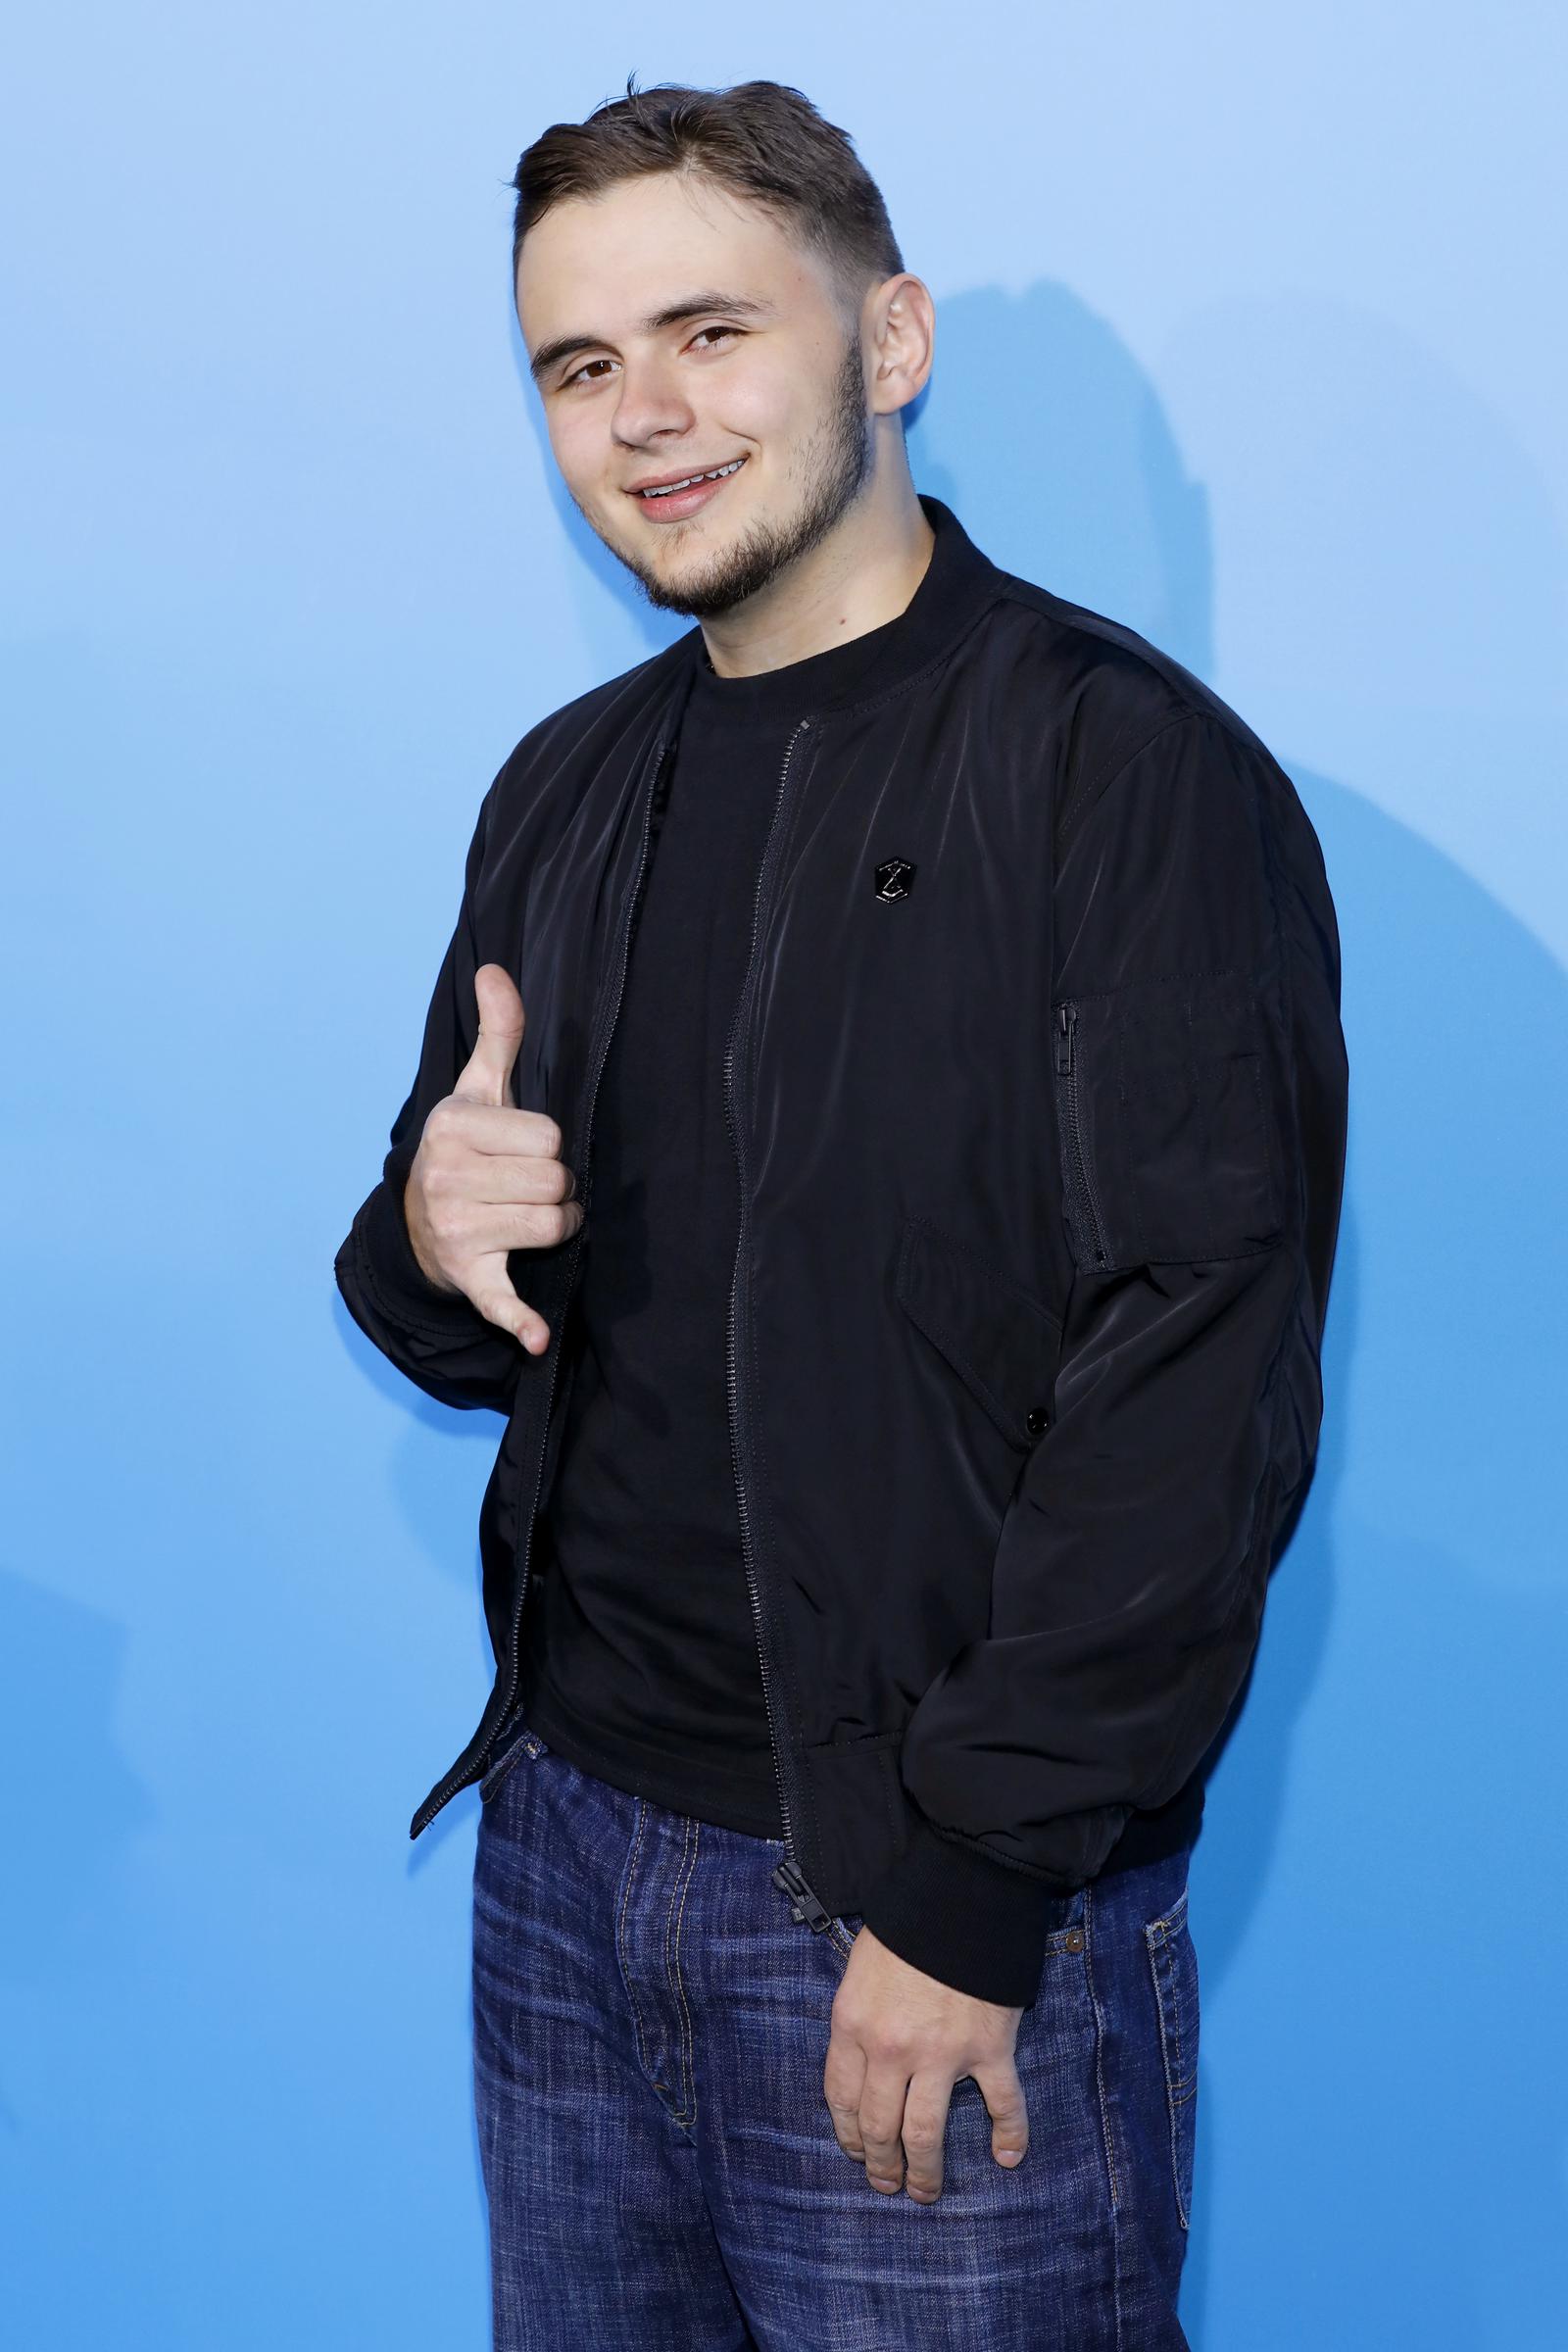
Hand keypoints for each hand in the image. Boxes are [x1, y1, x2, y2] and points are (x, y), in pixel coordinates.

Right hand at [404, 963, 584, 1349]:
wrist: (413, 1221)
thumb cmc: (463, 1148)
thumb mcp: (476, 1091)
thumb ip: (498, 1035)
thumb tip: (496, 970)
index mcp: (454, 1128)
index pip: (548, 1137)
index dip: (548, 1147)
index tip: (524, 1152)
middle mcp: (448, 1179)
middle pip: (556, 1183)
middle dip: (558, 1188)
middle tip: (532, 1188)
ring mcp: (456, 1231)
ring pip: (552, 1227)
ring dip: (556, 1227)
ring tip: (529, 1218)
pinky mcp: (467, 1277)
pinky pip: (501, 1299)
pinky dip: (520, 1321)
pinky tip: (536, 1338)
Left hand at [824, 1927, 1028, 2202]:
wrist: (957, 1896)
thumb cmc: (904, 1928)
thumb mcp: (859, 1972)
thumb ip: (857, 2021)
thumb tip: (861, 2064)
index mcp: (854, 2027)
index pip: (842, 2099)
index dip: (848, 2134)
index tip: (856, 2153)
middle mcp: (893, 2051)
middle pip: (881, 2128)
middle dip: (881, 2165)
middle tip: (887, 2186)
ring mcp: (943, 2055)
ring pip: (927, 2134)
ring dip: (926, 2172)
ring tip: (925, 2193)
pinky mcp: (989, 2049)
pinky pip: (1002, 2105)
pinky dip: (1009, 2135)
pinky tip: (1007, 2158)